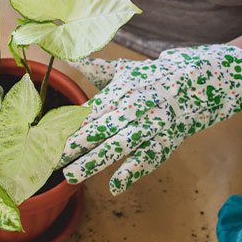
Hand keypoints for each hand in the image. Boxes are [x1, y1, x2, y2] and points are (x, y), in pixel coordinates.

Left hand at [59, 44, 241, 194]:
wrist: (201, 80)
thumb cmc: (154, 78)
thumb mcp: (125, 71)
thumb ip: (94, 68)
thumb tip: (68, 55)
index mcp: (119, 92)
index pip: (86, 112)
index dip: (64, 127)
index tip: (41, 138)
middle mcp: (133, 108)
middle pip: (98, 129)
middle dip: (72, 145)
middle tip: (45, 159)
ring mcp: (150, 126)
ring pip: (119, 146)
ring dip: (94, 161)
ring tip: (71, 176)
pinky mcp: (166, 141)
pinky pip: (148, 158)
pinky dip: (133, 171)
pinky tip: (114, 186)